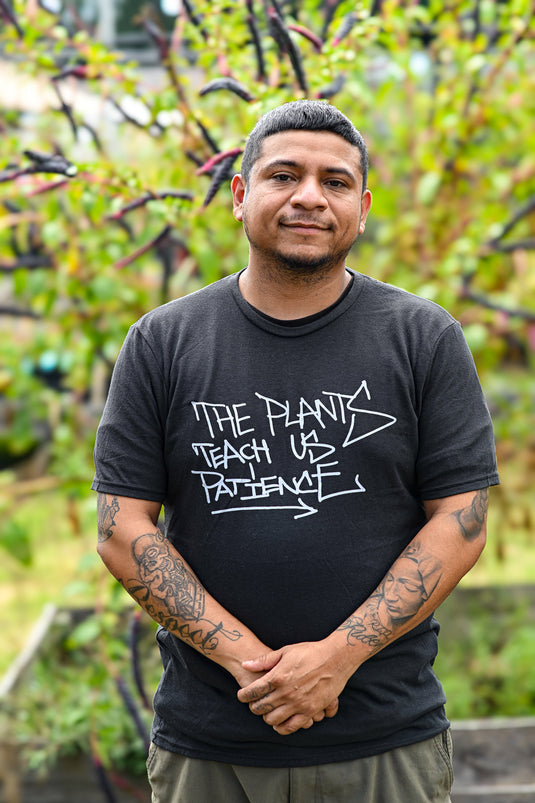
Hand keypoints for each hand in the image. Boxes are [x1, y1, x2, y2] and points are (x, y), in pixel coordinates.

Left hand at [237, 639, 351, 734]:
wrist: (335, 658)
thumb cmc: (310, 652)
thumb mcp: (286, 651)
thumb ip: (264, 660)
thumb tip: (245, 664)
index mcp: (278, 676)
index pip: (253, 691)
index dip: (244, 695)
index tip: (242, 695)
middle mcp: (286, 692)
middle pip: (260, 707)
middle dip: (253, 707)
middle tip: (253, 703)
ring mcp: (299, 704)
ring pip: (273, 719)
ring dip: (266, 717)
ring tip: (267, 711)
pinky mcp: (310, 711)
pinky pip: (291, 727)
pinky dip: (282, 727)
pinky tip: (279, 723)